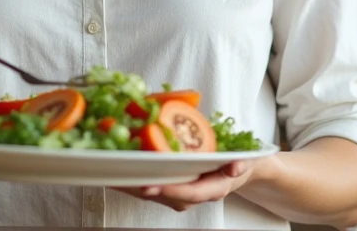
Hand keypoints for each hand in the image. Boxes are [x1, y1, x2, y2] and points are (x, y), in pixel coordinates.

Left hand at [117, 160, 254, 211]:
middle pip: (165, 196)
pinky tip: (119, 173)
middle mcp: (194, 195)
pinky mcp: (171, 187)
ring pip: (155, 193)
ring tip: (113, 176)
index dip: (169, 191)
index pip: (189, 194)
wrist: (237, 168)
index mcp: (212, 189)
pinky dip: (135, 181)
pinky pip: (152, 187)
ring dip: (134, 186)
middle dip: (143, 189)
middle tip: (121, 181)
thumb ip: (240, 163)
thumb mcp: (244, 159)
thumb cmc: (237, 161)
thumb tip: (236, 167)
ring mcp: (182, 194)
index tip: (150, 186)